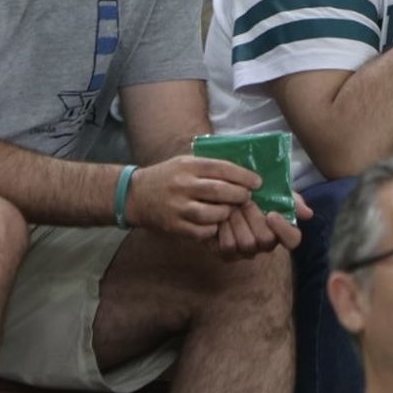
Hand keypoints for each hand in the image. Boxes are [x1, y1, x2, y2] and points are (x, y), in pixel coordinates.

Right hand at [125, 156, 258, 240]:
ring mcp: (177, 207)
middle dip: (240, 195)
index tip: (257, 182)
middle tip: (248, 198)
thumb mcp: (184, 162)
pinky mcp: (174, 226)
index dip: (243, 176)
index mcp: (187, 165)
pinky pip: (202, 231)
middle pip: (220, 191)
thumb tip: (242, 172)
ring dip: (228, 213)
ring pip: (213, 214)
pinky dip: (214, 228)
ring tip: (231, 210)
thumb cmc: (167, 177)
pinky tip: (216, 223)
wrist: (135, 195)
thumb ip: (209, 166)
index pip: (222, 168)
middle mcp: (182, 185)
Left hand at [214, 193, 313, 257]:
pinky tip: (222, 216)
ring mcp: (247, 251)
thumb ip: (291, 199)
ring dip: (237, 221)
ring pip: (246, 244)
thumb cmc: (254, 192)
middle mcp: (266, 244)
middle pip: (266, 240)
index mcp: (281, 229)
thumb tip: (308, 213)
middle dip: (253, 217)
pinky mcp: (228, 253)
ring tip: (231, 206)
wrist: (225, 192)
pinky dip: (223, 229)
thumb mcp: (274, 190)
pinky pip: (228, 246)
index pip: (292, 239)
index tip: (272, 214)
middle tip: (245, 200)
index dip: (284, 230)